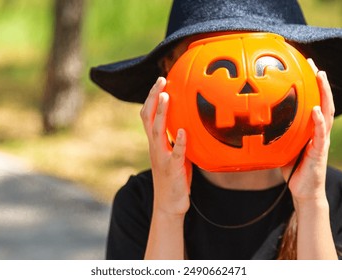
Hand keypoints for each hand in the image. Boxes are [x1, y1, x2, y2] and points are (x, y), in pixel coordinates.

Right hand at [140, 77, 191, 216]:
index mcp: (155, 143)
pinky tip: (183, 132)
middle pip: (149, 117)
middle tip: (161, 80)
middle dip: (154, 97)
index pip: (149, 115)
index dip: (152, 97)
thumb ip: (178, 140)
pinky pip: (176, 153)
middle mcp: (155, 147)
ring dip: (162, 113)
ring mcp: (162, 157)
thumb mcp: (175, 155)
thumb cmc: (174, 178)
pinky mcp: (172, 169)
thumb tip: (192, 124)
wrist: (168, 206)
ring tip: (167, 97)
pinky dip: (179, 142)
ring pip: (157, 131)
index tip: (160, 81)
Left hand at [281, 59, 334, 204]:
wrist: (303, 191)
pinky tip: (316, 110)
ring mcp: (321, 140)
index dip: (310, 85)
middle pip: (323, 101)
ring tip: (320, 76)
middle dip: (320, 81)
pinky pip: (321, 134)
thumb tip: (247, 121)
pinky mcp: (320, 152)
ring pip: (328, 112)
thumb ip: (273, 133)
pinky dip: (320, 121)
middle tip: (312, 63)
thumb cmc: (292, 168)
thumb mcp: (280, 146)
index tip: (303, 66)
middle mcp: (319, 131)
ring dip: (325, 93)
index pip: (313, 102)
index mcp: (311, 129)